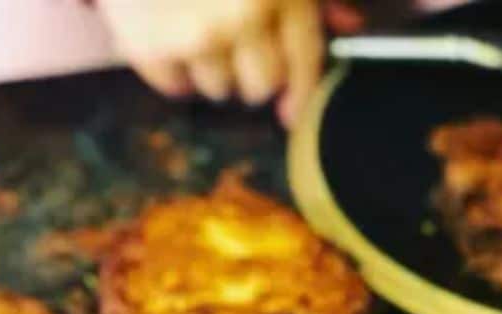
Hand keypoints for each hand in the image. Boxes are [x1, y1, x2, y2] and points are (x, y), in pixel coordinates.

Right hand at [98, 0, 338, 126]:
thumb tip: (349, 25)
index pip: (303, 57)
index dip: (301, 90)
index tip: (292, 111)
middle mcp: (242, 15)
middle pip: (259, 86)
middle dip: (252, 74)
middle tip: (237, 49)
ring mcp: (195, 35)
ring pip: (217, 89)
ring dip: (212, 68)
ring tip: (199, 27)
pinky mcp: (152, 48)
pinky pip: (176, 86)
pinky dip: (176, 69)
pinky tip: (173, 35)